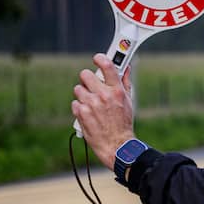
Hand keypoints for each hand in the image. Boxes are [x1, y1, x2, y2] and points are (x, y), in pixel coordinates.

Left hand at [71, 54, 134, 169]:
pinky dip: (80, 108)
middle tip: (92, 86)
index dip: (100, 58)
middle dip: (87, 79)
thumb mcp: (128, 101)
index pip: (107, 65)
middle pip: (85, 74)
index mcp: (116, 91)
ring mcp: (91, 104)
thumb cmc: (123, 122)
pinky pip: (75, 103)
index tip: (97, 59)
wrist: (117, 144)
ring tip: (92, 104)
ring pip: (78, 89)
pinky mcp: (81, 113)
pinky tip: (88, 114)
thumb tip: (126, 67)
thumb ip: (125, 82)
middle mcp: (103, 95)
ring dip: (83, 95)